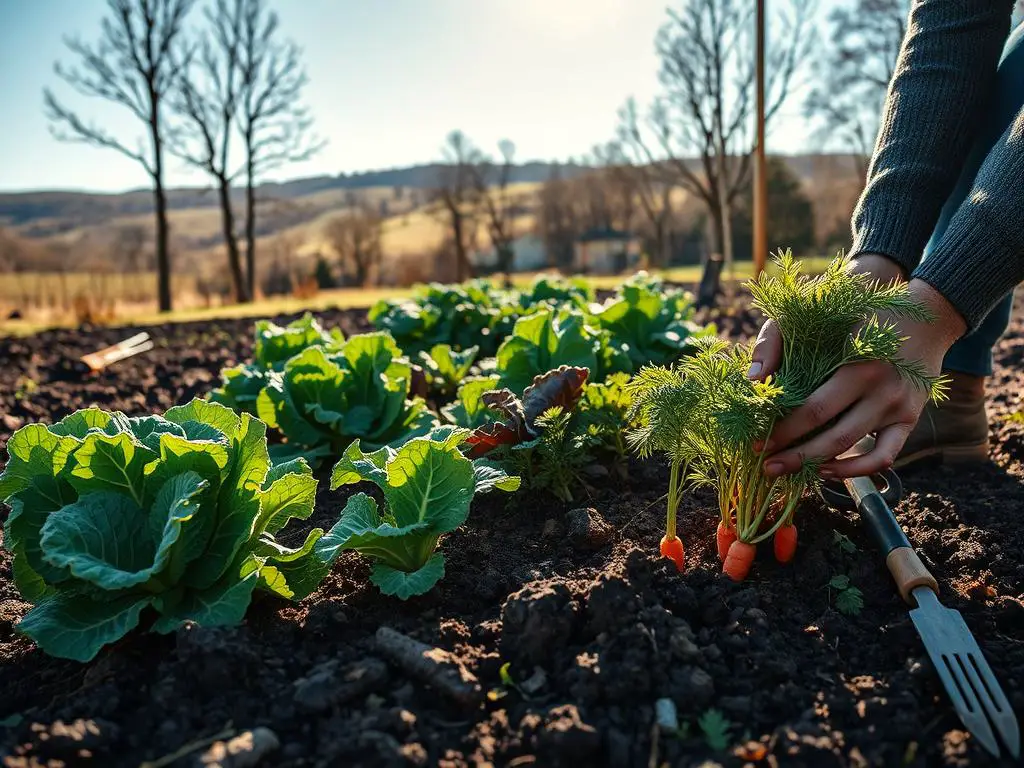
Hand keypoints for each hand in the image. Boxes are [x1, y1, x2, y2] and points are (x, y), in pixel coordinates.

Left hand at [747, 259, 965, 477]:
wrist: (925, 313)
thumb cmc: (858, 311)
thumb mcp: (812, 312)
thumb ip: (776, 340)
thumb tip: (753, 380)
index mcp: (859, 366)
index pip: (814, 411)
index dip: (784, 431)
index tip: (758, 443)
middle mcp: (883, 391)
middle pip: (833, 437)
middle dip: (796, 456)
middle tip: (767, 467)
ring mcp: (900, 407)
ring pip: (857, 450)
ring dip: (820, 467)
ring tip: (790, 472)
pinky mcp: (910, 417)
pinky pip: (886, 455)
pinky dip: (858, 470)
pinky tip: (829, 471)